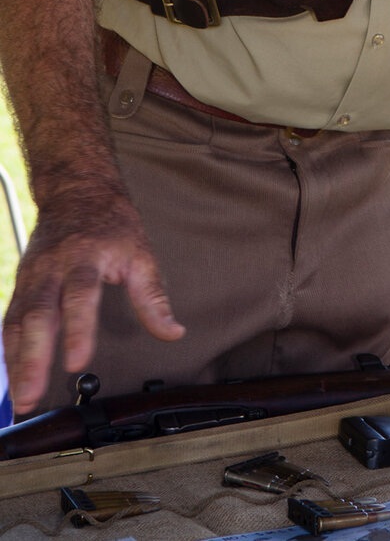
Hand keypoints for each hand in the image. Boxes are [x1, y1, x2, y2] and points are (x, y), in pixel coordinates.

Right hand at [3, 189, 184, 413]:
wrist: (77, 192)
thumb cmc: (111, 224)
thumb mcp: (139, 252)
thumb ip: (152, 296)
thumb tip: (173, 332)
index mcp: (84, 257)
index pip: (80, 296)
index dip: (78, 330)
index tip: (77, 362)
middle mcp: (52, 268)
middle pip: (39, 314)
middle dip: (34, 357)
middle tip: (34, 393)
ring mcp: (32, 276)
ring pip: (18, 321)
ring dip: (17, 362)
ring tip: (22, 398)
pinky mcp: (21, 284)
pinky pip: (10, 320)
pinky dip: (9, 350)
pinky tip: (14, 378)